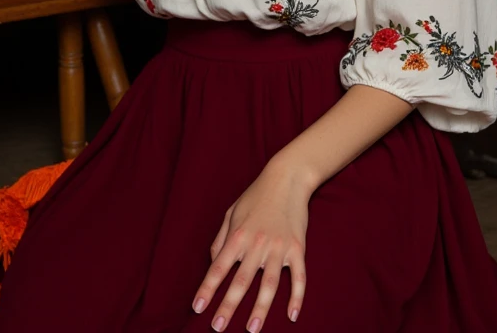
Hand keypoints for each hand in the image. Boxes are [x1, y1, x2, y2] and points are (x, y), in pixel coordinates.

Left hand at [191, 158, 308, 330]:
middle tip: (218, 327)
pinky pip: (298, 277)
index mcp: (238, 235)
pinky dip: (296, 297)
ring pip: (269, 284)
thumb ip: (221, 238)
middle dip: (228, 306)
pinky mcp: (298, 248)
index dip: (207, 289)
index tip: (197, 308)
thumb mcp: (232, 212)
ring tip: (252, 329)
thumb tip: (214, 261)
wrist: (287, 178)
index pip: (218, 267)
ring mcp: (279, 247)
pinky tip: (292, 315)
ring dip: (260, 309)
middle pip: (241, 280)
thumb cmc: (256, 195)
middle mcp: (256, 243)